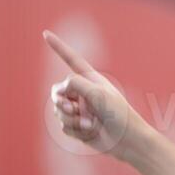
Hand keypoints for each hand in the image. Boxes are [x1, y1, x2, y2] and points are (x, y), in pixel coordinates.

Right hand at [44, 30, 146, 159]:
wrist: (128, 141)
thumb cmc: (119, 114)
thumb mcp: (98, 94)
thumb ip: (77, 84)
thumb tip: (60, 88)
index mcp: (90, 79)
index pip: (71, 59)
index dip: (58, 47)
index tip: (45, 34)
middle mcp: (83, 93)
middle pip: (56, 91)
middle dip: (61, 101)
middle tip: (72, 108)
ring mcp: (79, 109)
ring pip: (58, 112)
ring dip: (71, 119)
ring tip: (90, 124)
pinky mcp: (77, 126)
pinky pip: (63, 126)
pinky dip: (75, 130)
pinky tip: (91, 132)